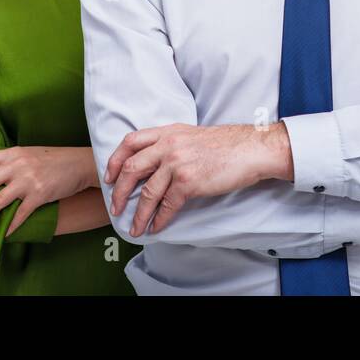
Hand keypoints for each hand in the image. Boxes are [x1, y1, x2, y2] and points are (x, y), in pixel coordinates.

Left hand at [0, 146, 94, 235]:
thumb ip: (8, 163)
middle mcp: (16, 165)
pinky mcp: (40, 195)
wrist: (80, 162)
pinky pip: (20, 214)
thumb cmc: (52, 159)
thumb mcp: (27, 154)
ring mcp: (28, 181)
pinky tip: (1, 235)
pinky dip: (10, 226)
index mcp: (11, 153)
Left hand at [104, 123, 289, 236]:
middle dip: (119, 191)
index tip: (109, 176)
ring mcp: (178, 163)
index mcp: (168, 132)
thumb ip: (171, 144)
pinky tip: (156, 227)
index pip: (130, 142)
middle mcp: (168, 145)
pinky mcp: (189, 182)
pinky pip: (167, 205)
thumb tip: (155, 164)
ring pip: (147, 192)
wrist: (251, 149)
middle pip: (131, 168)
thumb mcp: (191, 136)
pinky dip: (159, 219)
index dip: (115, 160)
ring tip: (135, 227)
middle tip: (116, 208)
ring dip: (138, 213)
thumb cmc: (226, 145)